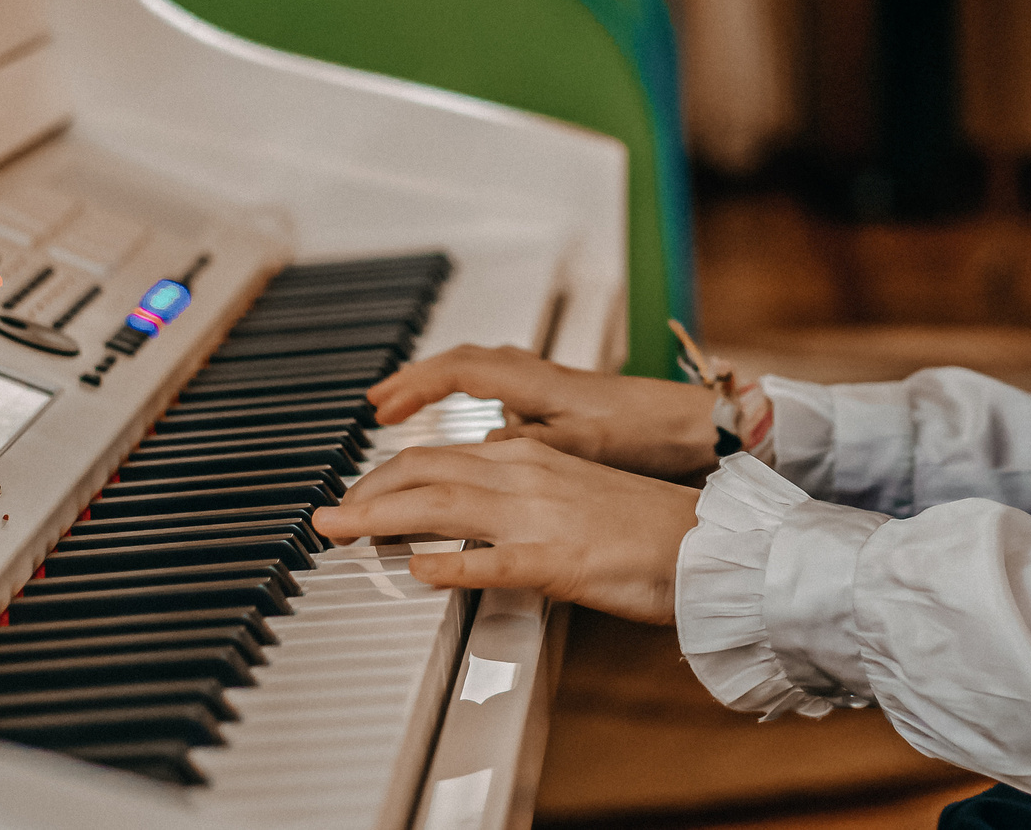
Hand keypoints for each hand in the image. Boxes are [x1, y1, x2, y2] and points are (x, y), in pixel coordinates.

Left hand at [315, 438, 699, 623]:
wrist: (703, 540)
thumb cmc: (643, 526)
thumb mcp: (570, 495)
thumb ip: (520, 497)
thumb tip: (475, 516)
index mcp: (529, 457)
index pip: (437, 457)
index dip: (384, 477)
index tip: (354, 500)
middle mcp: (526, 475)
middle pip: (425, 472)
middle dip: (365, 494)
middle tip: (327, 521)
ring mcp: (540, 516)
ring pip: (442, 504)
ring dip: (381, 519)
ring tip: (342, 534)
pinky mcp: (558, 560)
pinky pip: (493, 560)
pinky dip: (449, 564)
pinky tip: (418, 572)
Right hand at [368, 344, 719, 478]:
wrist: (694, 427)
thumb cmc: (646, 434)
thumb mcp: (580, 449)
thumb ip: (527, 449)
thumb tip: (481, 451)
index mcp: (537, 382)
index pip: (459, 370)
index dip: (416, 387)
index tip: (383, 408)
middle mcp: (539, 377)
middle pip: (462, 364)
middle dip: (416, 381)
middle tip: (379, 404)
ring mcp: (551, 387)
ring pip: (482, 373)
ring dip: (442, 386)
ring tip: (408, 411)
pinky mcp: (564, 403)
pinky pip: (504, 390)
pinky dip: (474, 399)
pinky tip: (472, 431)